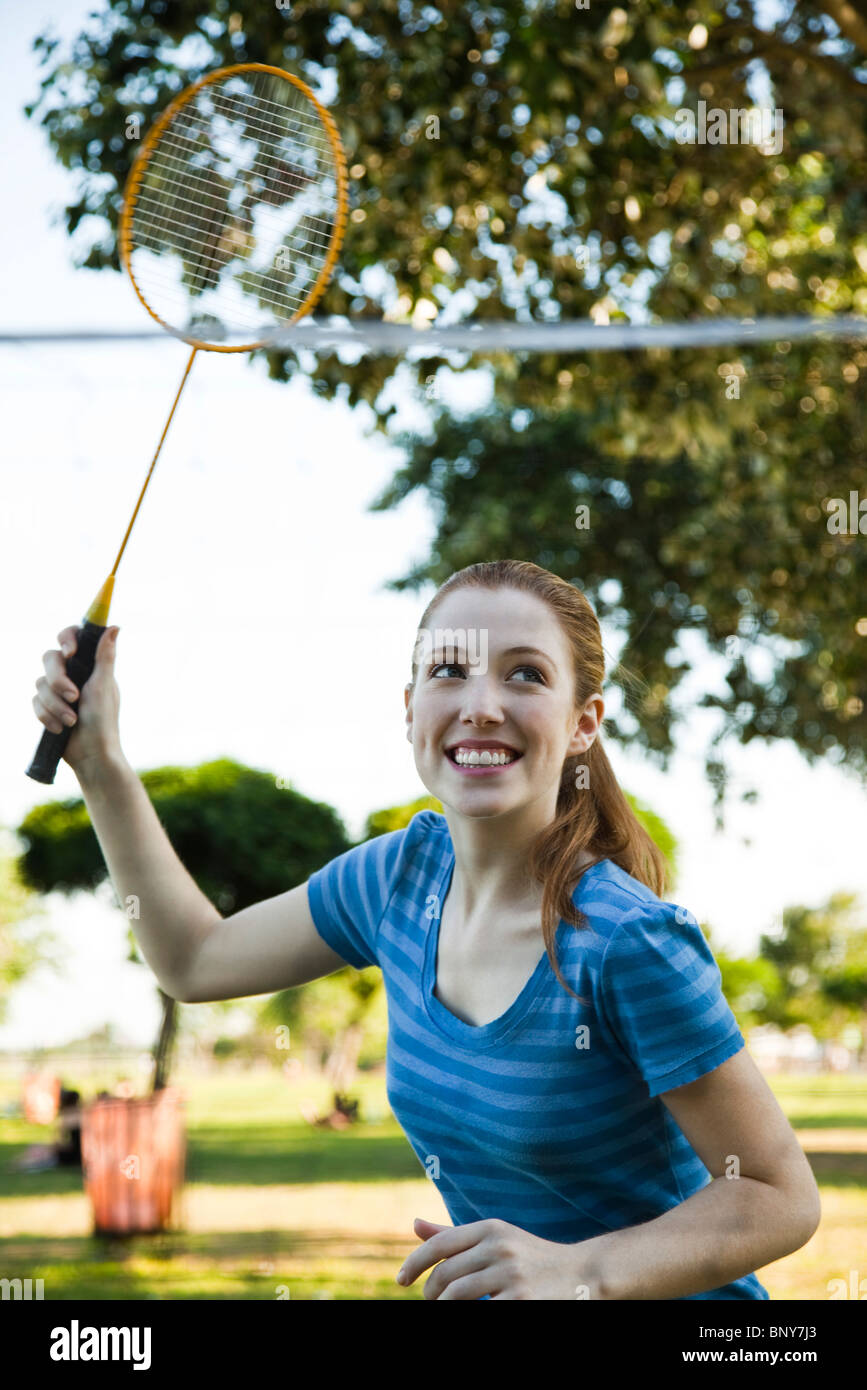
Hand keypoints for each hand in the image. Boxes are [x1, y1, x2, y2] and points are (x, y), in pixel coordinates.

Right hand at [33, 625, 122, 775]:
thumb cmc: (103, 720)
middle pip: (49, 658)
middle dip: (58, 680)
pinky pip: (34, 702)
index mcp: (89, 665)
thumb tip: (115, 627)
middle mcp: (72, 673)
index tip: (71, 653)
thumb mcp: (104, 686)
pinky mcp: (46, 706)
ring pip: (40, 683)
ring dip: (55, 705)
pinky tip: (61, 728)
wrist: (91, 754)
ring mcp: (57, 690)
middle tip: (74, 697)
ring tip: (72, 721)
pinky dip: (48, 716)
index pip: (71, 637)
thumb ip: (105, 657)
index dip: (66, 639)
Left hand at [396, 1216, 602, 1299]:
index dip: (414, 1263)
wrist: (582, 1274)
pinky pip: (480, 1311)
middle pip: (445, 1275)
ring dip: (444, 1308)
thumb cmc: (530, 1258)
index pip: (440, 1244)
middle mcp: (500, 1247)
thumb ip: (454, 1235)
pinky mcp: (520, 1302)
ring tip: (444, 1308)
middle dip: (430, 1293)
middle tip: (429, 1300)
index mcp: (491, 1228)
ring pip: (456, 1297)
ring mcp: (511, 1276)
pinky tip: (472, 1311)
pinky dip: (468, 1313)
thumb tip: (415, 1224)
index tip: (401, 1280)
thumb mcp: (496, 1239)